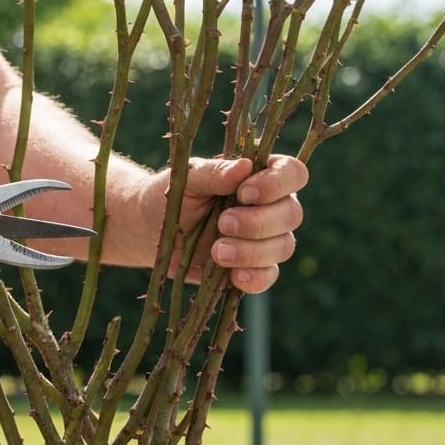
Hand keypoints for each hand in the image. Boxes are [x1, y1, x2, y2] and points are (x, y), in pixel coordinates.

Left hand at [162, 154, 307, 292]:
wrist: (151, 230)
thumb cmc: (174, 195)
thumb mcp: (188, 178)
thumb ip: (215, 173)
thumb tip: (244, 166)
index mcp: (262, 176)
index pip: (292, 173)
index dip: (278, 184)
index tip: (245, 193)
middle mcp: (271, 206)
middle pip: (292, 214)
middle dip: (259, 222)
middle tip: (223, 223)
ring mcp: (266, 240)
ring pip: (284, 246)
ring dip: (252, 251)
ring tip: (217, 251)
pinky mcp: (253, 268)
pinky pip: (268, 276)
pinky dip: (254, 277)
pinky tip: (234, 275)